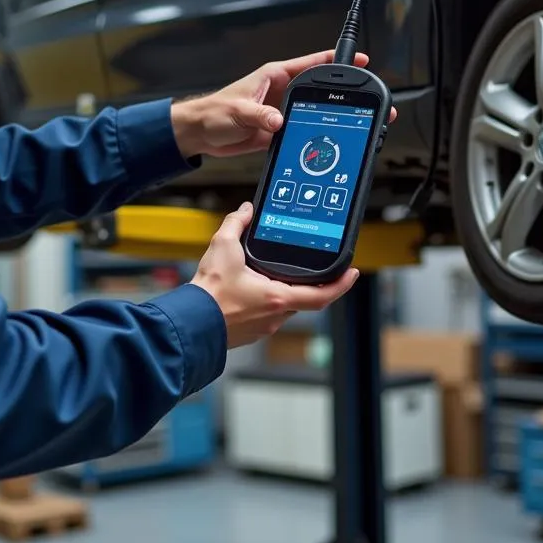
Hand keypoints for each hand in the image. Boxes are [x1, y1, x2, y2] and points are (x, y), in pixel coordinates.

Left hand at [170, 50, 397, 159]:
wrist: (199, 134)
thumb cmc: (212, 113)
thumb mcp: (238, 111)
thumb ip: (259, 115)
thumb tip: (278, 121)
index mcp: (273, 77)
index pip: (310, 65)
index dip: (334, 61)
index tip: (358, 61)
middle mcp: (280, 92)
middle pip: (319, 90)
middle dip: (342, 93)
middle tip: (367, 98)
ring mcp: (280, 111)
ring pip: (313, 111)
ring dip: (331, 117)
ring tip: (355, 122)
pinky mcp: (276, 131)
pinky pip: (301, 131)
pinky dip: (313, 136)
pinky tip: (327, 142)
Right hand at [191, 203, 358, 348]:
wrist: (189, 323)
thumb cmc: (209, 294)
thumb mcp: (223, 248)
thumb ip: (237, 223)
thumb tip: (246, 211)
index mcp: (276, 297)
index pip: (322, 294)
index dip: (341, 284)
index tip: (352, 273)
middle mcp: (275, 315)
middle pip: (303, 298)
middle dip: (307, 283)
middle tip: (310, 267)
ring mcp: (264, 326)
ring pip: (283, 306)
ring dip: (282, 290)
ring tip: (271, 273)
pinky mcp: (250, 332)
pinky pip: (266, 314)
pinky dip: (265, 300)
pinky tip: (250, 289)